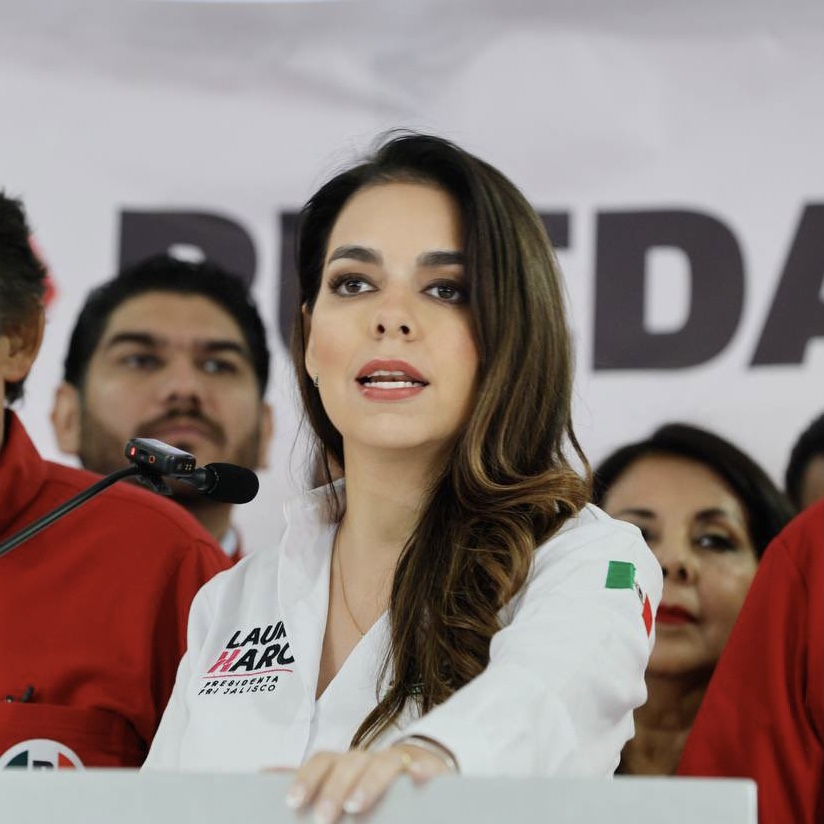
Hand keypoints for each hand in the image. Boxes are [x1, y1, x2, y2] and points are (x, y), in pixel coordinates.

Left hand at [284, 743, 451, 822]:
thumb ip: (311, 780)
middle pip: (350, 763)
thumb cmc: (370, 782)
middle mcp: (370, 759)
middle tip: (323, 817)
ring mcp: (400, 763)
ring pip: (384, 763)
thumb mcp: (339, 783)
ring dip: (368, 782)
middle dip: (334, 788)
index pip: (324, 761)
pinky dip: (421, 770)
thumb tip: (264, 773)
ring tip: (356, 806)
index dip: (308, 778)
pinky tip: (416, 779)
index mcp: (347, 763)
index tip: (293, 802)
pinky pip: (426, 766)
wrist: (420, 765)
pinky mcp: (430, 769)